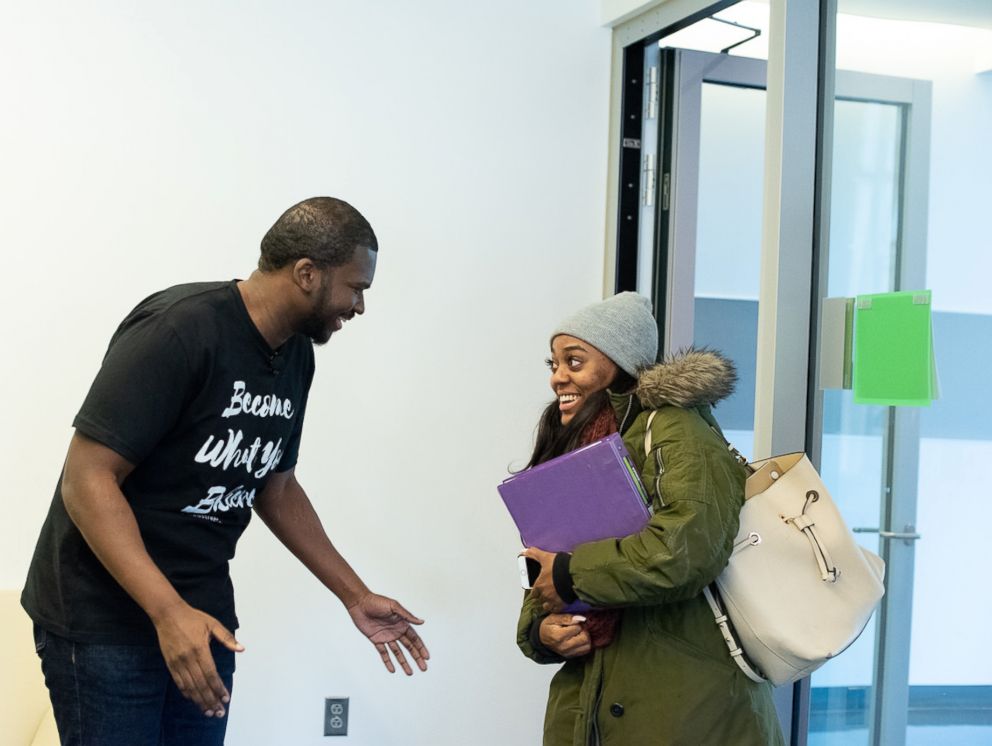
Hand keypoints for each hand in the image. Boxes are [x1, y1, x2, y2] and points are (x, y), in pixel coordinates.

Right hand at [153, 602, 244, 716]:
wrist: (168, 614)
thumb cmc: (193, 618)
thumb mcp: (213, 624)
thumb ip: (227, 638)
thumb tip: (241, 648)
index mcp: (200, 649)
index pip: (211, 674)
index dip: (218, 688)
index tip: (225, 698)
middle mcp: (188, 658)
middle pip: (201, 684)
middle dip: (211, 700)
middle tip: (219, 712)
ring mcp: (177, 663)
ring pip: (190, 687)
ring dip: (199, 700)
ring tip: (208, 711)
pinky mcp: (170, 664)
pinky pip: (179, 683)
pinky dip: (187, 693)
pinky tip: (194, 700)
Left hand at [347, 593, 429, 674]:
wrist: (360, 603)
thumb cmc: (377, 601)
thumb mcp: (394, 606)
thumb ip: (407, 616)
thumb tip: (421, 622)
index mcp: (402, 623)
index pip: (414, 639)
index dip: (421, 648)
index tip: (426, 657)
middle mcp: (396, 631)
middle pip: (408, 648)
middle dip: (416, 657)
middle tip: (423, 668)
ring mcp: (386, 637)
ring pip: (397, 653)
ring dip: (404, 662)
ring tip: (410, 672)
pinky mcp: (376, 640)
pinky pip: (383, 653)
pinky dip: (387, 662)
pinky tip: (392, 670)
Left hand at [523, 547, 564, 612]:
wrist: (573, 573)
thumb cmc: (558, 566)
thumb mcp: (544, 557)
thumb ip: (534, 554)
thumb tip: (523, 551)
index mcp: (539, 585)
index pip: (533, 592)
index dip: (535, 591)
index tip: (537, 590)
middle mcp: (545, 594)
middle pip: (540, 600)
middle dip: (541, 597)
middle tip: (545, 594)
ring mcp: (553, 600)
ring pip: (547, 606)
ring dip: (548, 604)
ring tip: (550, 600)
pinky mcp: (563, 603)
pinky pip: (557, 609)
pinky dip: (556, 607)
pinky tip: (558, 604)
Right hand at [539, 614, 590, 657]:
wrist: (542, 638)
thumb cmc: (548, 626)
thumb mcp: (553, 617)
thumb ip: (567, 617)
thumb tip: (581, 618)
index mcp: (559, 636)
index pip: (578, 628)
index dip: (577, 622)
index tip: (573, 621)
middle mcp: (564, 647)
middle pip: (585, 638)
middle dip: (584, 630)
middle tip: (577, 627)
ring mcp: (568, 653)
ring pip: (587, 646)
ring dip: (586, 637)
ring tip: (578, 633)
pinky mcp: (571, 656)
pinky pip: (585, 650)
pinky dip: (585, 644)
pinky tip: (579, 638)